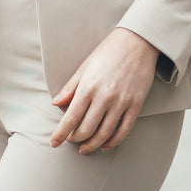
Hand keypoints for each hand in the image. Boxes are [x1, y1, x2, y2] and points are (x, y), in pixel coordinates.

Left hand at [50, 28, 158, 154]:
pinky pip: (124, 130)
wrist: (137, 42)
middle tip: (71, 141)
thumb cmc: (108, 52)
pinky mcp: (135, 105)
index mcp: (88, 87)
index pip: (71, 117)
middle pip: (86, 129)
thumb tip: (55, 103)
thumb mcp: (85, 66)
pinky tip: (106, 146)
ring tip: (85, 149)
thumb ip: (70, 87)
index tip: (54, 142)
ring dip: (93, 145)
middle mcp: (104, 97)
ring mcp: (121, 102)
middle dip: (76, 139)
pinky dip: (114, 141)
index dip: (61, 133)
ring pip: (104, 133)